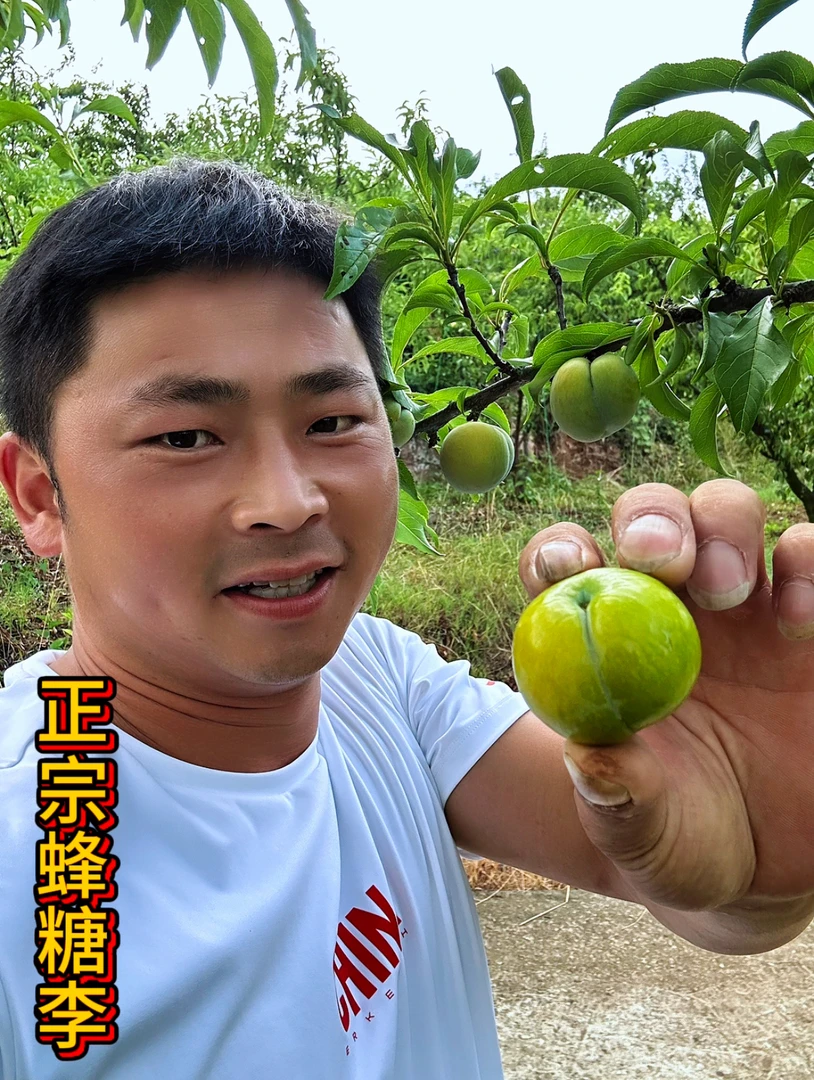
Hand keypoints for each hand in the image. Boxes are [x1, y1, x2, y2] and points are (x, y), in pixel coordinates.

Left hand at [517, 479, 813, 923]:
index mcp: (605, 640)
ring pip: (729, 512)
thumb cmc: (682, 842)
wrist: (765, 871)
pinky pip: (812, 557)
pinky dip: (808, 564)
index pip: (568, 567)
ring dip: (724, 528)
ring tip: (728, 590)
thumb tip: (589, 760)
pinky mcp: (813, 616)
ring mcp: (746, 604)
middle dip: (652, 521)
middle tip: (659, 560)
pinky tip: (798, 618)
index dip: (561, 554)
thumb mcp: (644, 837)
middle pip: (653, 518)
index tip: (567, 569)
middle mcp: (670, 604)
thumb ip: (617, 801)